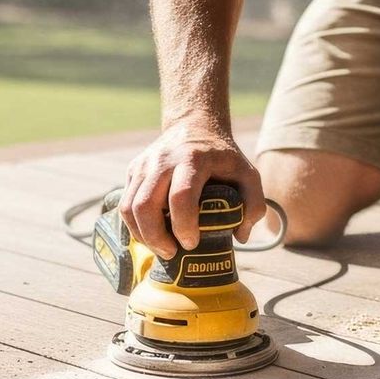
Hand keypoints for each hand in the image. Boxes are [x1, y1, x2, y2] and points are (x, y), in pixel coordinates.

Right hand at [121, 119, 264, 259]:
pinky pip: (125, 204)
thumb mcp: (248, 173)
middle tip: (171, 253)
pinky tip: (152, 234)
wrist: (195, 125)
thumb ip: (253, 205)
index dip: (183, 225)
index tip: (191, 243)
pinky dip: (135, 226)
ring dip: (142, 235)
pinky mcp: (133, 170)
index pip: (181, 196)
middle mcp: (163, 160)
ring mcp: (144, 164)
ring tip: (161, 248)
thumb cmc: (222, 156)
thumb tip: (240, 236)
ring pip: (129, 207)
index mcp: (193, 159)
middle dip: (156, 237)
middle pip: (146, 205)